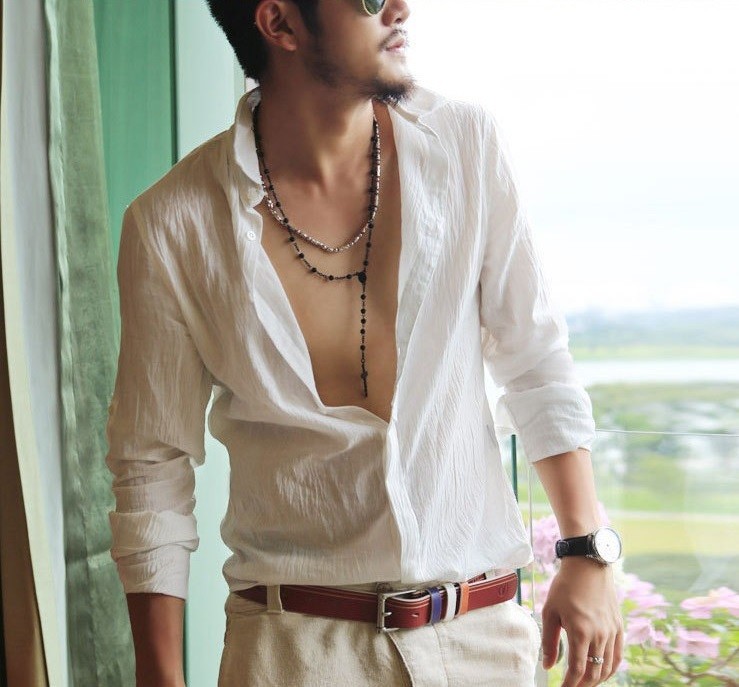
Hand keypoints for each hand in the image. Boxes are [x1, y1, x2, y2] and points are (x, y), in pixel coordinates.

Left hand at [540, 557, 622, 686]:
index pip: (577, 670)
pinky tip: (601, 671)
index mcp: (580, 632)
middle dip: (582, 685)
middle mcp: (600, 635)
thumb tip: (548, 665)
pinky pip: (618, 656)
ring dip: (596, 679)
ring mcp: (612, 632)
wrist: (588, 566)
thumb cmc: (565, 586)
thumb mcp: (550, 612)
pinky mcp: (618, 627)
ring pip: (607, 667)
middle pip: (594, 672)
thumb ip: (549, 642)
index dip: (570, 685)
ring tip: (584, 682)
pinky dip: (610, 668)